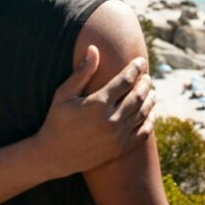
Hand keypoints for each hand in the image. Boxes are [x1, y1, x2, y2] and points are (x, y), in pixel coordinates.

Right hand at [35, 45, 155, 178]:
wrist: (53, 156)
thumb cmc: (56, 121)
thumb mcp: (64, 94)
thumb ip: (82, 72)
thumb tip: (94, 48)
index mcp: (98, 103)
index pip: (125, 80)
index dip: (135, 68)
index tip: (140, 61)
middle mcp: (111, 119)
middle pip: (138, 95)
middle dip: (145, 82)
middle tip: (147, 76)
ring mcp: (118, 136)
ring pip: (143, 113)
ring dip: (150, 99)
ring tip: (151, 90)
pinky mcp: (120, 149)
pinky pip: (143, 133)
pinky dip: (150, 120)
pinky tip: (151, 113)